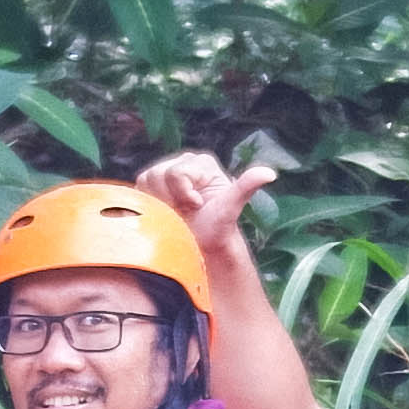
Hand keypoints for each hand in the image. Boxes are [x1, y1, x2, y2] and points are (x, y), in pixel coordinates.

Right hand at [132, 150, 277, 263]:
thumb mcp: (231, 206)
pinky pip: (137, 189)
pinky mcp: (150, 186)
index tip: (197, 206)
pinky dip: (148, 203)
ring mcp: (165, 173)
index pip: (177, 172)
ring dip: (160, 202)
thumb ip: (246, 186)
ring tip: (175, 212)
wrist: (201, 245)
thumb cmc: (217, 228)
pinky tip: (163, 212)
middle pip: (158, 174)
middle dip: (171, 198)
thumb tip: (270, 173)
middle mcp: (183, 163)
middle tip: (186, 211)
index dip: (183, 194)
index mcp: (202, 163)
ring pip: (146, 180)